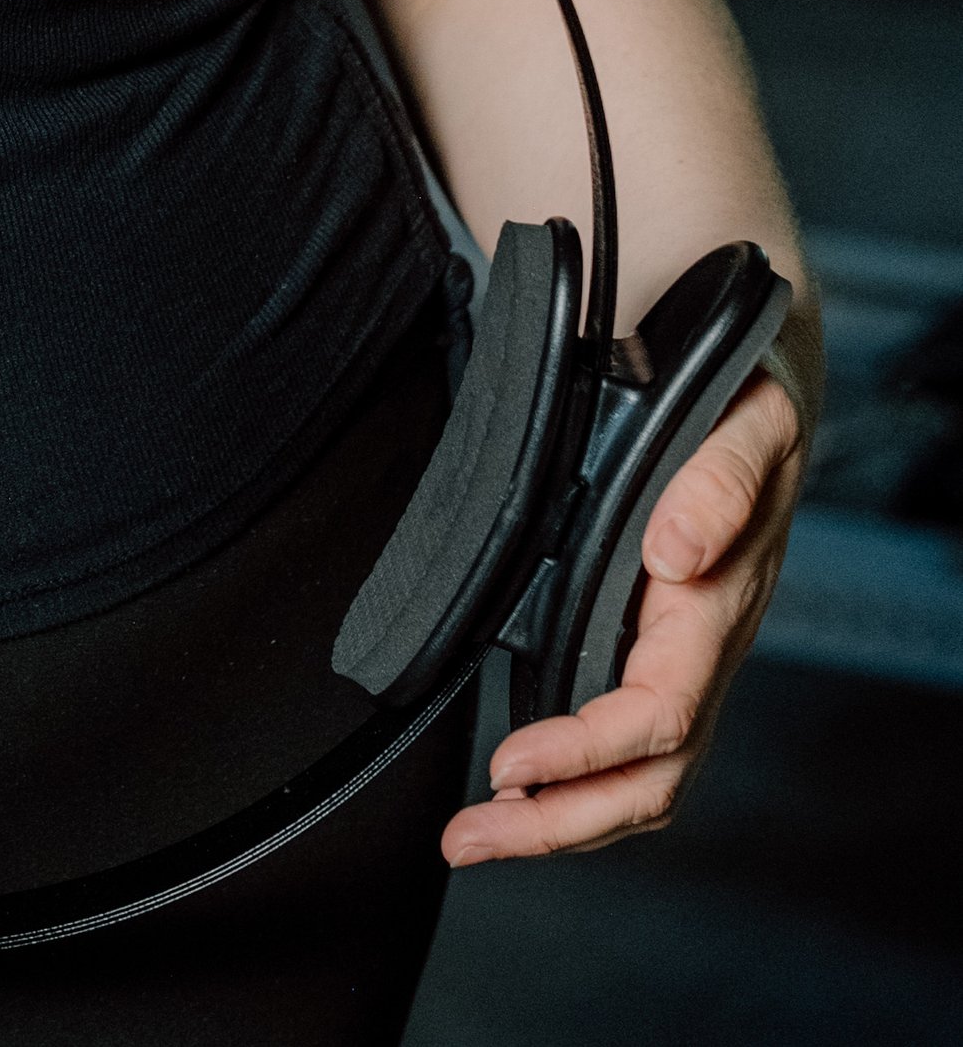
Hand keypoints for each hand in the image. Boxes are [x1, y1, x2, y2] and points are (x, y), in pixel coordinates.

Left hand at [440, 366, 803, 864]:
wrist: (758, 383)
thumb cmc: (750, 404)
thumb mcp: (748, 422)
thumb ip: (718, 482)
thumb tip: (675, 551)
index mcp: (717, 605)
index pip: (658, 716)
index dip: (586, 751)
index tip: (510, 766)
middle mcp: (700, 648)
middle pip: (648, 781)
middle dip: (560, 825)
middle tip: (466, 840)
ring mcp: (676, 654)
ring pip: (635, 778)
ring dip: (559, 818)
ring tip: (477, 833)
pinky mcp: (648, 642)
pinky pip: (619, 738)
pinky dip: (571, 778)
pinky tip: (520, 783)